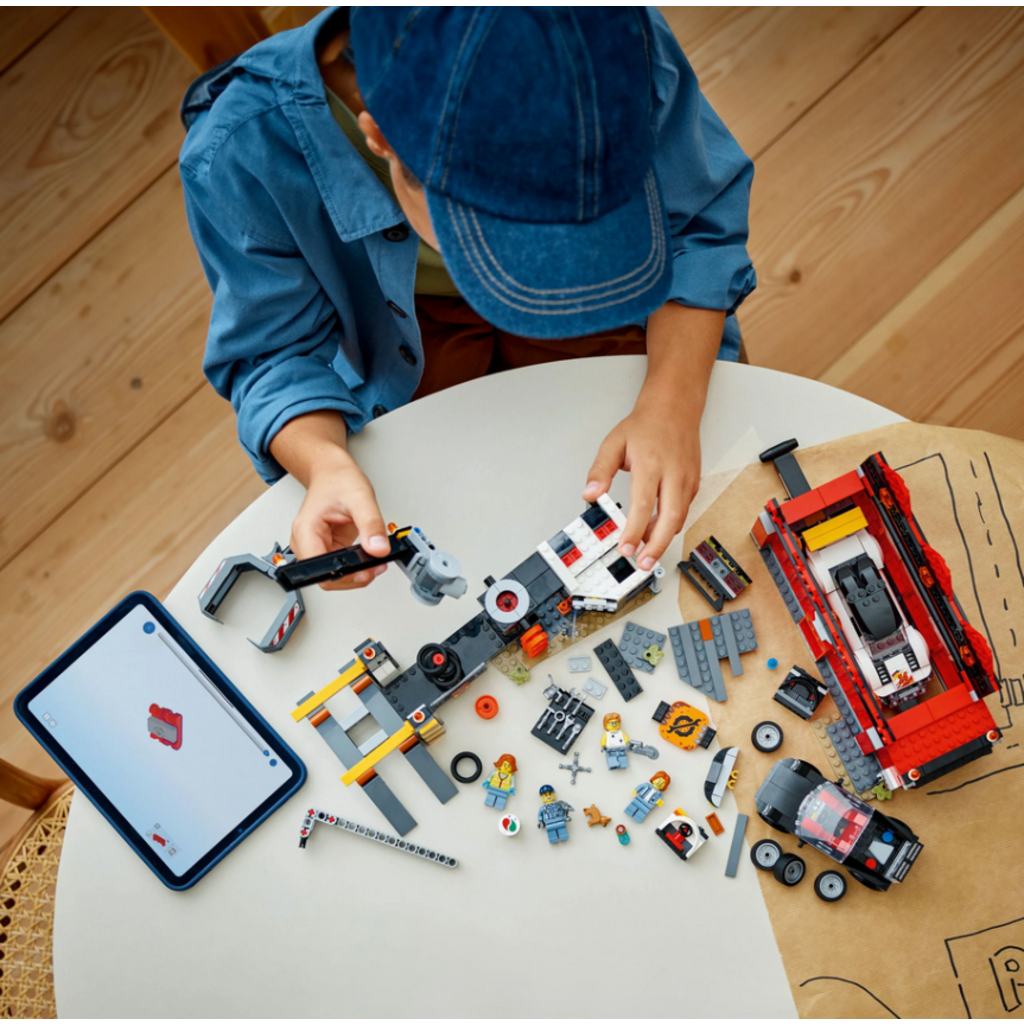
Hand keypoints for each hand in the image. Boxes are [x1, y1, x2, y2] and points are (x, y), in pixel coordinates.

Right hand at [289, 448, 391, 591]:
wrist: (332, 472)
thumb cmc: (338, 479)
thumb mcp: (360, 497)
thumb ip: (371, 524)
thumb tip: (378, 549)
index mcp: (306, 530)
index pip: (318, 569)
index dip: (343, 576)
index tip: (364, 571)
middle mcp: (306, 542)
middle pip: (326, 577)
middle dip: (353, 577)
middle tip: (375, 566)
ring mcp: (316, 546)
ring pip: (334, 576)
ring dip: (356, 574)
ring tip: (375, 561)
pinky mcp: (327, 547)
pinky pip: (340, 566)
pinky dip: (356, 566)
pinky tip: (370, 557)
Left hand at [583, 396, 700, 570]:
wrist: (675, 409)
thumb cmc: (646, 426)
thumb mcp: (613, 443)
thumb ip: (600, 470)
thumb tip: (590, 494)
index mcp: (651, 464)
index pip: (643, 505)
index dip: (634, 531)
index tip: (625, 547)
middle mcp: (673, 474)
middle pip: (670, 518)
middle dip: (657, 545)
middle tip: (642, 562)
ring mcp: (687, 480)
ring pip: (679, 518)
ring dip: (663, 538)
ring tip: (645, 550)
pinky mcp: (693, 484)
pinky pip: (683, 510)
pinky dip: (670, 524)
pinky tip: (654, 529)